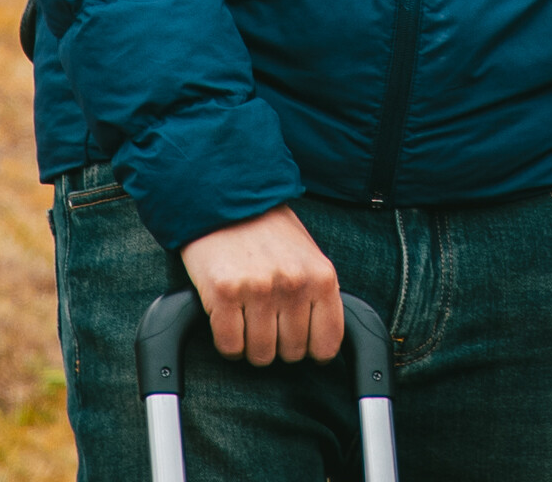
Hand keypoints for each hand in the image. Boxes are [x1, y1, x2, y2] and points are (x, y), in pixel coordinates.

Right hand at [176, 205, 342, 365]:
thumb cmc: (268, 231)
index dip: (311, 349)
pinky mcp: (224, 293)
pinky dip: (228, 342)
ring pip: (260, 355)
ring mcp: (258, 289)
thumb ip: (317, 295)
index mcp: (321, 276)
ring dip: (251, 345)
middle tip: (267, 319)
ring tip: (247, 317)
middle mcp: (293, 284)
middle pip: (291, 354)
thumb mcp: (309, 256)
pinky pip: (230, 346)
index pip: (327, 344)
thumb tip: (320, 345)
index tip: (299, 339)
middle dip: (278, 344)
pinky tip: (228, 319)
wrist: (226, 197)